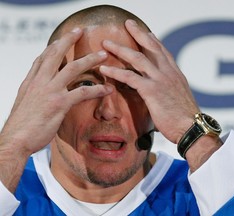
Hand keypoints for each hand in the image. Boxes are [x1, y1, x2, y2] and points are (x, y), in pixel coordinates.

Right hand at [0, 28, 111, 155]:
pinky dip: (98, 89)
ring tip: (103, 55)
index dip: (53, 46)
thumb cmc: (22, 124)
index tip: (63, 38)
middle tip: (81, 31)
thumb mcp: (25, 102)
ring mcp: (51, 91)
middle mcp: (40, 81)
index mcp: (31, 81)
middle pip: (56, 54)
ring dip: (90, 60)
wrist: (15, 139)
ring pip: (73, 68)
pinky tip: (107, 89)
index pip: (43, 57)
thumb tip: (44, 87)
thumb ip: (36, 91)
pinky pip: (83, 92)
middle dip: (69, 40)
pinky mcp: (60, 103)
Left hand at [100, 20, 199, 143]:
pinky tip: (104, 69)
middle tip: (127, 24)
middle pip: (151, 47)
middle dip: (138, 33)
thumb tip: (164, 92)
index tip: (146, 32)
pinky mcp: (152, 90)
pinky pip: (130, 77)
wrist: (191, 128)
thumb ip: (171, 90)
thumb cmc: (185, 118)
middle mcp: (168, 73)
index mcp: (176, 74)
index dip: (154, 40)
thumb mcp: (180, 99)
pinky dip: (116, 72)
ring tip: (106, 43)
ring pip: (137, 58)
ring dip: (120, 49)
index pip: (163, 52)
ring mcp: (160, 80)